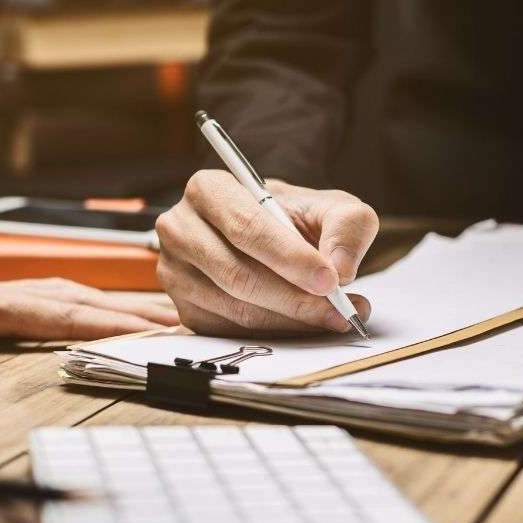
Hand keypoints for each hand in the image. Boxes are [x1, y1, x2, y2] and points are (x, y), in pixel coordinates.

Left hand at [0, 251, 178, 392]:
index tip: (152, 329)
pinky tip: (98, 307)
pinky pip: (49, 296)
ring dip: (115, 302)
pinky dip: (86, 301)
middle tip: (182, 321)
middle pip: (77, 297)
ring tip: (159, 313)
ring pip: (68, 292)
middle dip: (131, 309)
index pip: (56, 311)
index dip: (105, 320)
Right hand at [156, 171, 377, 335]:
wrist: (272, 239)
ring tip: (334, 317)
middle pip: (238, 274)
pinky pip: (230, 331)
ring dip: (290, 320)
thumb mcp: (330, 206)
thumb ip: (347, 226)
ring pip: (235, 308)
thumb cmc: (295, 219)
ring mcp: (175, 272)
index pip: (246, 227)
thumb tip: (340, 269)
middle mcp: (180, 229)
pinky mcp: (185, 309)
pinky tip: (304, 325)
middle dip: (294, 298)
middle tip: (339, 309)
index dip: (289, 257)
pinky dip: (274, 333)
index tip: (329, 280)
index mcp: (209, 189)